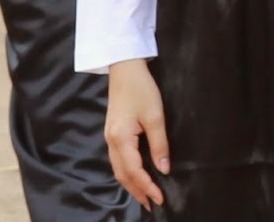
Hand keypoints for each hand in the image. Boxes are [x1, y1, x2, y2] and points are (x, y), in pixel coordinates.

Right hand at [105, 59, 168, 208]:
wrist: (124, 68)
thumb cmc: (140, 88)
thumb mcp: (155, 116)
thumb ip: (159, 144)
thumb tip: (164, 168)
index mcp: (121, 137)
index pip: (134, 170)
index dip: (147, 186)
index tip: (161, 199)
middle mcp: (111, 140)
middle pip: (122, 173)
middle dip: (137, 191)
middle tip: (152, 205)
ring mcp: (109, 136)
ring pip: (118, 168)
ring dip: (130, 184)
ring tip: (144, 196)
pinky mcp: (112, 131)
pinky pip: (117, 159)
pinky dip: (126, 172)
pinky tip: (135, 175)